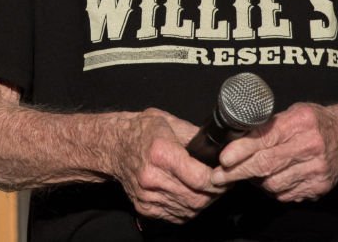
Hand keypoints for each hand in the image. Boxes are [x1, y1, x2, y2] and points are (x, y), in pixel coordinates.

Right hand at [114, 108, 225, 222]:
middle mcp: (152, 178)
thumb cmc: (140, 131)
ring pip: (189, 209)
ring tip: (211, 188)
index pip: (198, 178)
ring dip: (205, 201)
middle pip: (196, 197)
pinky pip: (176, 215)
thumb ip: (194, 135)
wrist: (112, 147)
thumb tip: (217, 143)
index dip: (218, 178)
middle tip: (224, 182)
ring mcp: (147, 196)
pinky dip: (190, 208)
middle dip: (215, 192)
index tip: (225, 173)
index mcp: (161, 154)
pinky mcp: (145, 207)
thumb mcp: (169, 121)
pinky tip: (194, 195)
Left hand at [210, 103, 337, 201]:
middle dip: (238, 172)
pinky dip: (273, 188)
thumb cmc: (317, 123)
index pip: (266, 138)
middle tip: (219, 175)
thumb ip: (270, 125)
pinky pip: (285, 194)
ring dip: (256, 180)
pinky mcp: (318, 187)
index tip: (224, 158)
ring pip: (273, 183)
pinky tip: (273, 178)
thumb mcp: (295, 113)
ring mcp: (316, 170)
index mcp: (302, 122)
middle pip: (266, 164)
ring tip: (251, 172)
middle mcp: (311, 146)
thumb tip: (237, 138)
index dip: (242, 150)